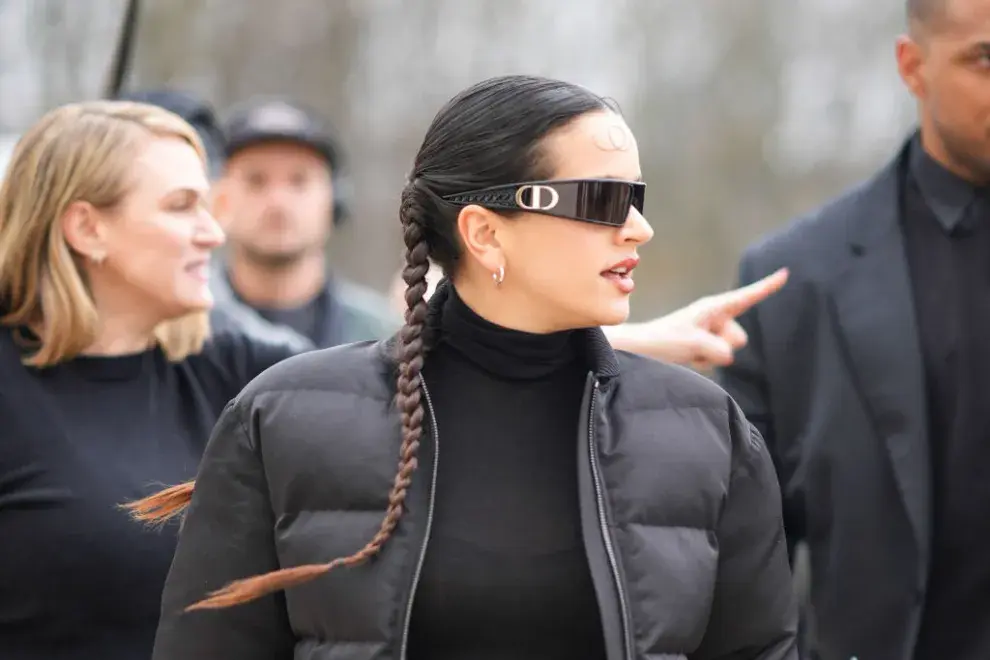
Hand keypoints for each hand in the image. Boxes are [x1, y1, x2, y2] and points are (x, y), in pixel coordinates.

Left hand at [627, 268, 788, 368]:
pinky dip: (705, 363)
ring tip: (689, 351)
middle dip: (722, 346)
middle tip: (696, 345)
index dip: (767, 286)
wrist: (642, 351)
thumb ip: (717, 348)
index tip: (785, 273)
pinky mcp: (706, 347)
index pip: (746, 297)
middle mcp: (715, 318)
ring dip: (711, 356)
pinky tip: (688, 358)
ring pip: (729, 351)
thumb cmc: (664, 339)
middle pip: (739, 337)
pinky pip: (718, 360)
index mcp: (713, 308)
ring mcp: (711, 333)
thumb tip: (728, 356)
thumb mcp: (693, 343)